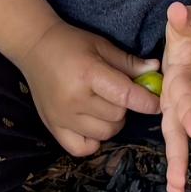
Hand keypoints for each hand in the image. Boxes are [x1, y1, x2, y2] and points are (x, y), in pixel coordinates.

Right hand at [22, 18, 163, 160]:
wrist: (33, 46)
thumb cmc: (71, 43)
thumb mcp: (101, 46)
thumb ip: (129, 62)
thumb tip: (156, 71)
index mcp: (88, 74)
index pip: (126, 96)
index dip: (147, 102)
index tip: (156, 103)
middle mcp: (75, 100)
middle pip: (117, 117)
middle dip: (125, 107)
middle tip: (117, 95)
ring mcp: (62, 117)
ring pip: (105, 133)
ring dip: (111, 123)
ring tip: (104, 107)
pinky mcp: (53, 127)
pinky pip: (82, 148)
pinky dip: (93, 140)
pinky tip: (92, 124)